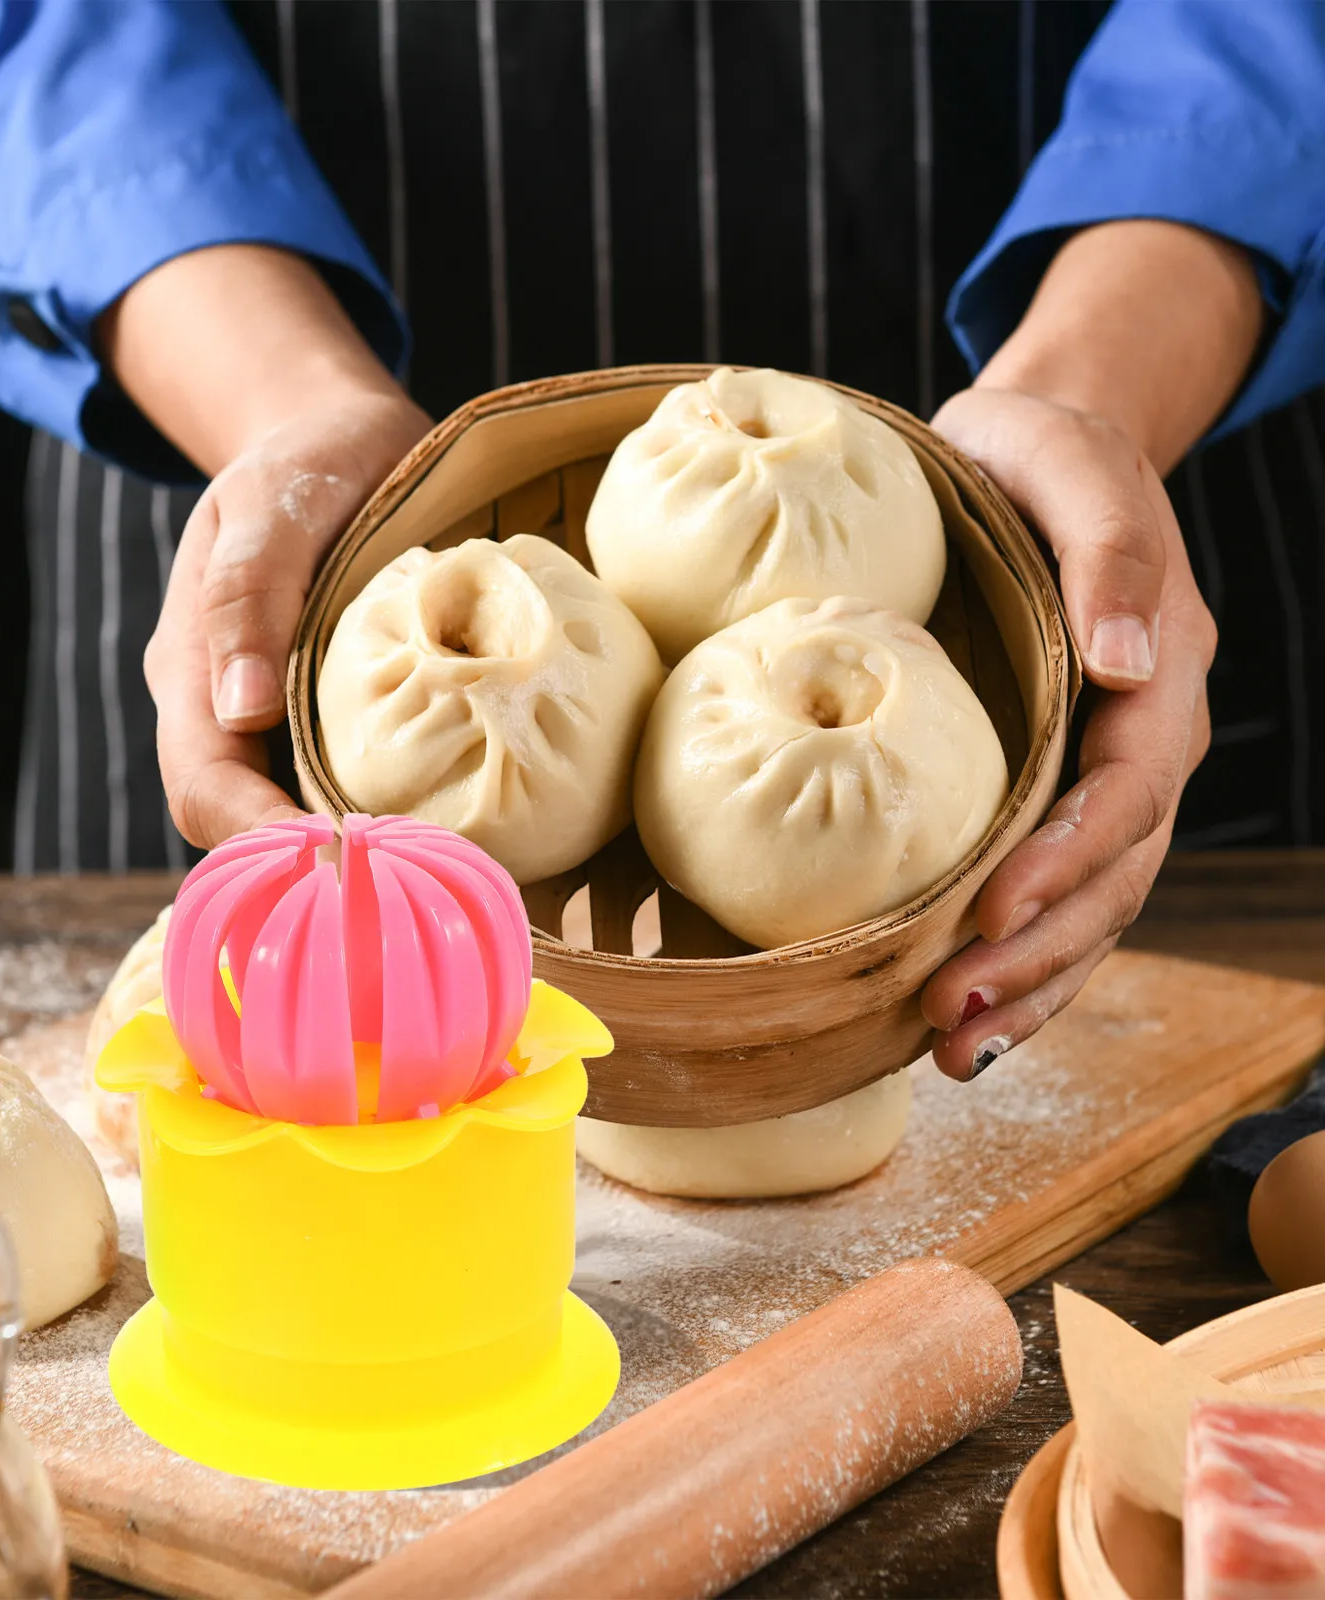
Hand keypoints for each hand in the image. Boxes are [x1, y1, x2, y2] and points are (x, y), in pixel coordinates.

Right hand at [96, 243, 429, 848]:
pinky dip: (377, 819)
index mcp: (191, 671)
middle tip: (407, 888)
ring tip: (429, 875)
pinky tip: (437, 834)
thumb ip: (248, 594)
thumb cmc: (304, 460)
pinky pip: (335, 789)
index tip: (349, 860)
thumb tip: (241, 709)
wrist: (333, 437)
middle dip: (311, 869)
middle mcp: (223, 713)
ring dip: (348, 856)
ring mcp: (271, 724)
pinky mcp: (322, 720)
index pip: (207, 789)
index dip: (266, 837)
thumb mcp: (270, 501)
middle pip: (242, 828)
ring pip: (288, 819)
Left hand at [916, 220, 1260, 1077]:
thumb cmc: (1041, 456)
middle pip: (1109, 879)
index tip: (988, 911)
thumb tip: (1136, 660)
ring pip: (1089, 911)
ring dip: (1028, 986)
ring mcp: (1103, 781)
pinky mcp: (1054, 797)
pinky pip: (1054, 898)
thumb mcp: (1075, 469)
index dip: (1063, 863)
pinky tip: (964, 1019)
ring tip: (953, 1049)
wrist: (1028, 456)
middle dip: (1035, 955)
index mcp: (1161, 681)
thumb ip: (1112, 558)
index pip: (1122, 796)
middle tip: (950, 1016)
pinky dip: (1019, 963)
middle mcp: (1142, 747)